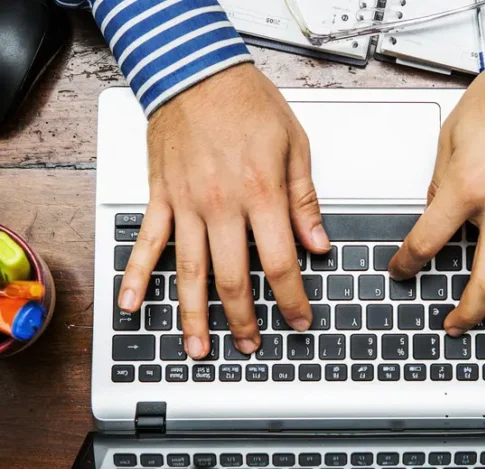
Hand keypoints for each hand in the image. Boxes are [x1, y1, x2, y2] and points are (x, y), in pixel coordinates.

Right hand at [118, 64, 329, 358]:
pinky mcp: (161, 197)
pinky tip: (132, 305)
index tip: (300, 321)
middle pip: (232, 278)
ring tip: (198, 348)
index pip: (281, 262)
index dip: (293, 298)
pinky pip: (147, 243)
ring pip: (188, 272)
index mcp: (261, 193)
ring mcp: (186, 204)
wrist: (194, 71)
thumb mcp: (294, 145)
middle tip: (251, 346)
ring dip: (194, 315)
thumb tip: (318, 243)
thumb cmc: (246, 102)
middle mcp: (221, 205)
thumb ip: (304, 200)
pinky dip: (136, 275)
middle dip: (244, 319)